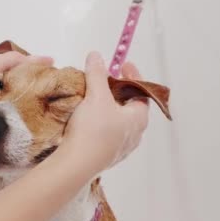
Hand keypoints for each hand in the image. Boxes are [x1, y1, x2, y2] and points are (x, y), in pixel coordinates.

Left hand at [0, 51, 52, 132]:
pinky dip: (34, 124)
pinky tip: (46, 123)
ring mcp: (5, 114)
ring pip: (30, 108)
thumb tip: (41, 59)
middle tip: (63, 93)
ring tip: (59, 108)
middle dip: (45, 90)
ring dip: (42, 108)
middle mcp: (2, 95)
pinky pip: (25, 126)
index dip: (41, 71)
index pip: (25, 71)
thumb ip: (11, 60)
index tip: (59, 74)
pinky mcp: (6, 132)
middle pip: (30, 90)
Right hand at [62, 52, 148, 173]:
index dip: (133, 76)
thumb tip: (96, 56)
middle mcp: (135, 135)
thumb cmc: (93, 129)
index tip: (123, 65)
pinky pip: (108, 135)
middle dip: (120, 93)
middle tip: (108, 81)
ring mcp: (121, 149)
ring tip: (96, 99)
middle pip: (131, 108)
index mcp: (139, 119)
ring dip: (110, 109)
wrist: (77, 164)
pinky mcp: (106, 157)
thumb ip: (97, 74)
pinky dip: (102, 123)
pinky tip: (88, 120)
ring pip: (119, 123)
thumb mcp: (96, 96)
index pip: (142, 92)